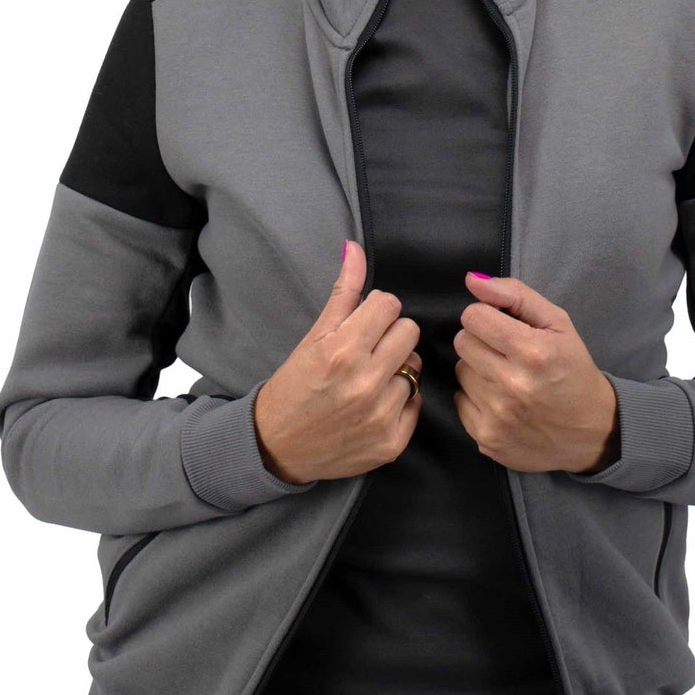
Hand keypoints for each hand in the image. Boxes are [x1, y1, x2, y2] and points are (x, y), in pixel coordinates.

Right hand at [254, 240, 422, 483]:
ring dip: (397, 368)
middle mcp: (365, 383)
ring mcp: (381, 416)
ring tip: (370, 378)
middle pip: (410, 331)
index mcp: (342, 351)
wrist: (276, 447)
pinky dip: (401, 400)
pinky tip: (375, 403)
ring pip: (416, 366)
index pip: (390, 305)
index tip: (364, 323)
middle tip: (368, 349)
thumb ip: (343, 292)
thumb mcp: (313, 336)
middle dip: (390, 335)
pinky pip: (417, 401)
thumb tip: (354, 248)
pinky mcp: (392, 442)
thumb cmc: (294, 386)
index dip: (377, 311)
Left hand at [452, 271, 620, 473]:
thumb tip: (472, 280)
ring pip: (460, 370)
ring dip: (479, 369)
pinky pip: (460, 400)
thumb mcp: (558, 324)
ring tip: (507, 377)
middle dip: (481, 341)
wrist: (593, 431)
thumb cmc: (574, 370)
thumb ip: (515, 295)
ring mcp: (497, 416)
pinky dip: (476, 397)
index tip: (502, 326)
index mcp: (531, 351)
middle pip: (462, 342)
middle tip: (506, 352)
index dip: (487, 317)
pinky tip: (501, 400)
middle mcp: (511, 385)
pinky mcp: (486, 439)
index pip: (473, 317)